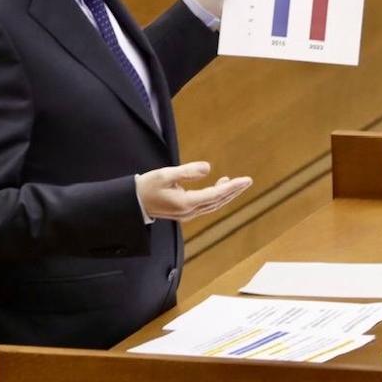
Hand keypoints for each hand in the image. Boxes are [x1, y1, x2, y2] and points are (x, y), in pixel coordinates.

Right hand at [135, 161, 252, 221]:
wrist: (133, 203)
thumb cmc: (147, 186)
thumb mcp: (165, 174)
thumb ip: (187, 171)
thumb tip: (208, 168)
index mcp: (186, 203)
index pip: (215, 195)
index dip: (232, 187)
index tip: (246, 180)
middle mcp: (189, 211)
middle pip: (218, 201)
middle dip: (234, 191)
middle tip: (248, 181)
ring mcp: (187, 214)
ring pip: (213, 205)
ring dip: (226, 194)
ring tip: (237, 183)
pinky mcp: (185, 212)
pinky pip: (206, 205)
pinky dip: (216, 196)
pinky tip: (220, 186)